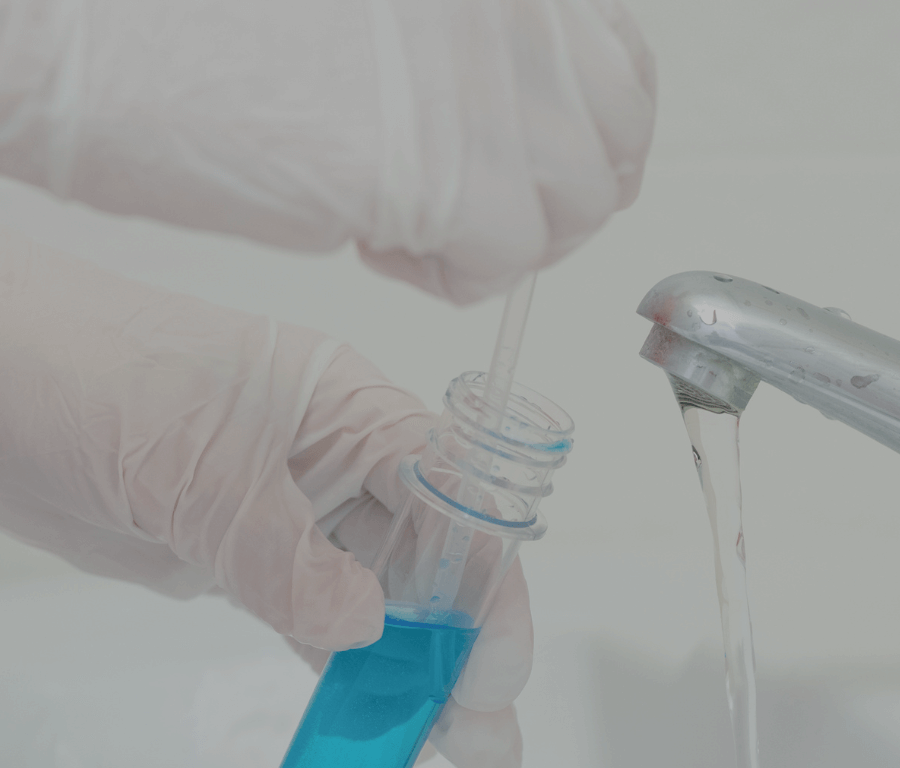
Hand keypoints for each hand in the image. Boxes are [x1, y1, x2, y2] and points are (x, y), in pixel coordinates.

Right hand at [0, 0, 655, 304]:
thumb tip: (532, 118)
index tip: (552, 164)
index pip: (617, 62)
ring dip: (497, 236)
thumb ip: (471, 47)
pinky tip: (374, 238)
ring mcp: (498, 85)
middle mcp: (521, 11)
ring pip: (573, 206)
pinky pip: (507, 264)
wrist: (94, 39)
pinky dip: (450, 275)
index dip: (590, 130)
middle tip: (474, 210)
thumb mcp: (386, 13)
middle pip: (612, 139)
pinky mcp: (460, 174)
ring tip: (402, 217)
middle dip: (555, 195)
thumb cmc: (200, 19)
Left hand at [0, 228, 533, 765]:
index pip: (457, 501)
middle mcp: (340, 463)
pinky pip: (312, 623)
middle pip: (431, 561)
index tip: (488, 668)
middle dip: (462, 647)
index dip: (487, 586)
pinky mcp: (245, 557)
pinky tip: (369, 715)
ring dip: (411, 672)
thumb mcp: (200, 465)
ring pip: (378, 601)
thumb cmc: (90, 364)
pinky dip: (342, 672)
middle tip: (480, 733)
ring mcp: (294, 513)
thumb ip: (284, 554)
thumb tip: (360, 624)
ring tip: (443, 743)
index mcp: (354, 412)